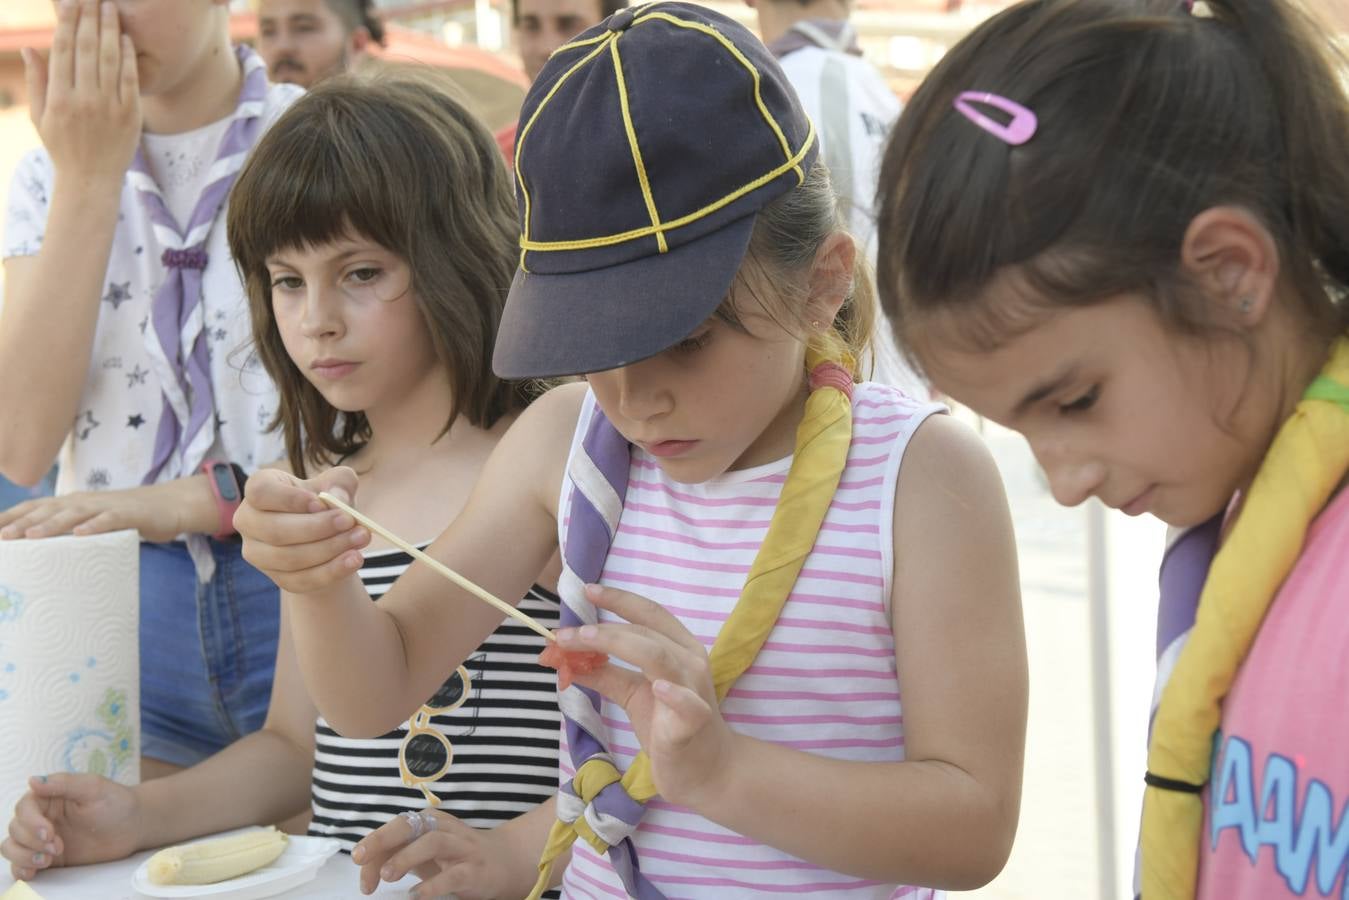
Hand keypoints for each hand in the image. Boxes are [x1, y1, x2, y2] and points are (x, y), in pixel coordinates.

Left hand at [0, 484, 184, 541]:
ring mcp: (105, 507)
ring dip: (51, 524)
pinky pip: (109, 520)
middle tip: (1, 538)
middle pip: (48, 510)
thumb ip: (69, 535)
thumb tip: (40, 561)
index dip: (10, 517)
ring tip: (31, 536)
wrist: (167, 505)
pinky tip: (81, 534)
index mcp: (70, 504)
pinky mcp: (129, 515)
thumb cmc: (124, 520)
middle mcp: (82, 502)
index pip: (33, 507)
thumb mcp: (91, 524)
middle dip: (22, 523)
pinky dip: (95, 526)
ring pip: (74, 514)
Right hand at [2, 774, 141, 880]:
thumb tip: (32, 780)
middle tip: (57, 847)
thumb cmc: (116, 802)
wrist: (134, 826)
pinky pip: (22, 864)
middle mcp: (41, 817)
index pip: (23, 808)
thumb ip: (64, 783)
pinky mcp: (49, 858)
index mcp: (49, 797)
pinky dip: (21, 869)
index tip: (50, 833)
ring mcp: (42, 839)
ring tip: (48, 860)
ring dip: (23, 856)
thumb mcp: (93, 788)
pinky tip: (34, 871)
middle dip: (31, 841)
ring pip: (12, 847)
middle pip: (15, 829)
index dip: (31, 822)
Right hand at [23, 0, 140, 186]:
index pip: (63, 51)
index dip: (67, 23)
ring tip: (111, 7)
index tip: (71, 2)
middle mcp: (82, 100)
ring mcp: (108, 108)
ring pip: (109, 60)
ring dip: (109, 29)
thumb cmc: (62, 146)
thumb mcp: (40, 116)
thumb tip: (28, 48)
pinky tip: (125, 38)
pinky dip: (127, 57)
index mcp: (58, 98)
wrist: (91, 179)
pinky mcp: (130, 116)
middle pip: (86, 49)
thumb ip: (37, 81)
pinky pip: (130, 80)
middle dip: (89, 18)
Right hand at [235, 466, 369, 594]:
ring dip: (329, 550)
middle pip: (275, 530)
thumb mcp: (338, 484)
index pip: (261, 493)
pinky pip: (301, 580)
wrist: (328, 536)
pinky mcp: (276, 578)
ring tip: (360, 538)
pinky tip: (354, 560)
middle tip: (350, 522)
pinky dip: (331, 571)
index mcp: (259, 489)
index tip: (320, 503)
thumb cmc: (327, 502)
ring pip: (288, 558)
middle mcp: (249, 521)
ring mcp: (258, 553)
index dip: (289, 499)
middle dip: (317, 528)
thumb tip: (337, 499)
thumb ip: (341, 483)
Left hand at [350, 809, 518, 899]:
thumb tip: (366, 866)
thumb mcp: (426, 852)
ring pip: (433, 842)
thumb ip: (399, 854)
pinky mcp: (474, 870)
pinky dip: (432, 885)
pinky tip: (416, 896)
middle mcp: (445, 829)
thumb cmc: (456, 857)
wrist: (505, 861)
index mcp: (429, 822)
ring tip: (387, 875)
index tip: (357, 863)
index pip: (396, 827)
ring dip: (407, 857)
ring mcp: (462, 848)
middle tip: (360, 857)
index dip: (373, 843)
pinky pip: (453, 876)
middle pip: (411, 825)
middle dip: (383, 839)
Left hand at [556, 585, 736, 810]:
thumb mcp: (632, 695)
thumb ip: (604, 674)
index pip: (649, 614)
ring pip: (660, 656)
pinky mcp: (696, 722)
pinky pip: (687, 704)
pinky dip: (674, 693)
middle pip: (646, 633)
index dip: (619, 599)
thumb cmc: (669, 726)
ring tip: (586, 641)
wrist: (705, 770)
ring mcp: (695, 690)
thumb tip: (564, 659)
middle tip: (565, 633)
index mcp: (679, 648)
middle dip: (603, 629)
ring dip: (620, 644)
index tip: (587, 590)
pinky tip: (657, 686)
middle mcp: (690, 661)